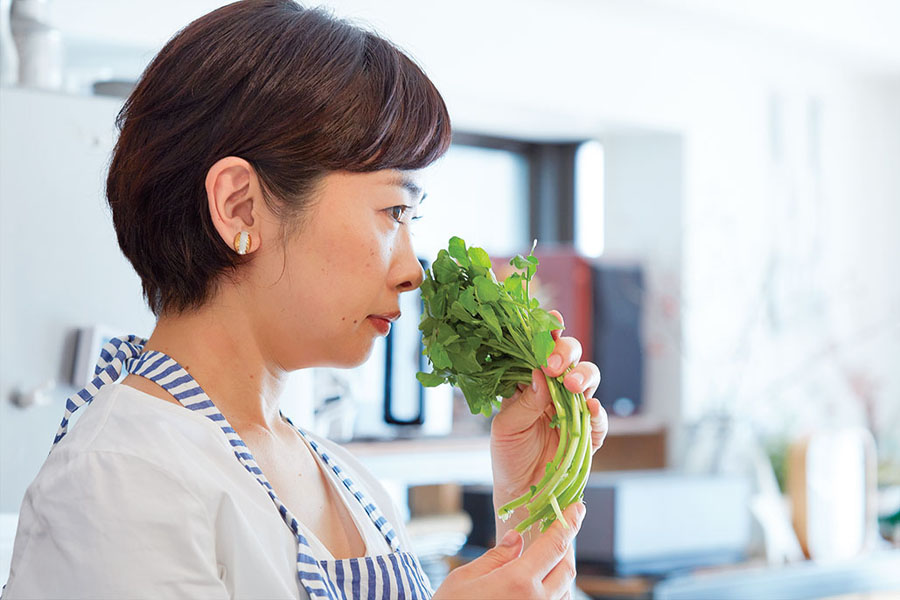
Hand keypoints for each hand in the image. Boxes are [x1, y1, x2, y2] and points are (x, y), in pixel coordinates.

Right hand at [433, 501, 584, 599]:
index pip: (555, 545)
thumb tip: (515, 538)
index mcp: (519, 581)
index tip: (576, 508)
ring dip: (559, 570)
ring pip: (564, 589)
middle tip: (558, 531)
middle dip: (566, 546)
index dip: (568, 523)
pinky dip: (553, 590)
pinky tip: (539, 584)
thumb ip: (496, 557)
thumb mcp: (465, 578)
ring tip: (546, 557)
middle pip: (566, 567)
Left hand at [490, 310, 607, 517]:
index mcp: (530, 381)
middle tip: (555, 364)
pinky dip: (597, 412)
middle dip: (566, 352)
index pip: (540, 348)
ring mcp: (575, 408)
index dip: (547, 331)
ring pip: (589, 378)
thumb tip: (540, 375)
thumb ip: (523, 402)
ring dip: (584, 376)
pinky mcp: (590, 433)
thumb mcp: (506, 427)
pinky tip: (589, 409)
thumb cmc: (509, 455)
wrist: (524, 494)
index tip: (551, 321)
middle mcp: (554, 388)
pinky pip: (599, 417)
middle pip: (570, 356)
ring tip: (572, 385)